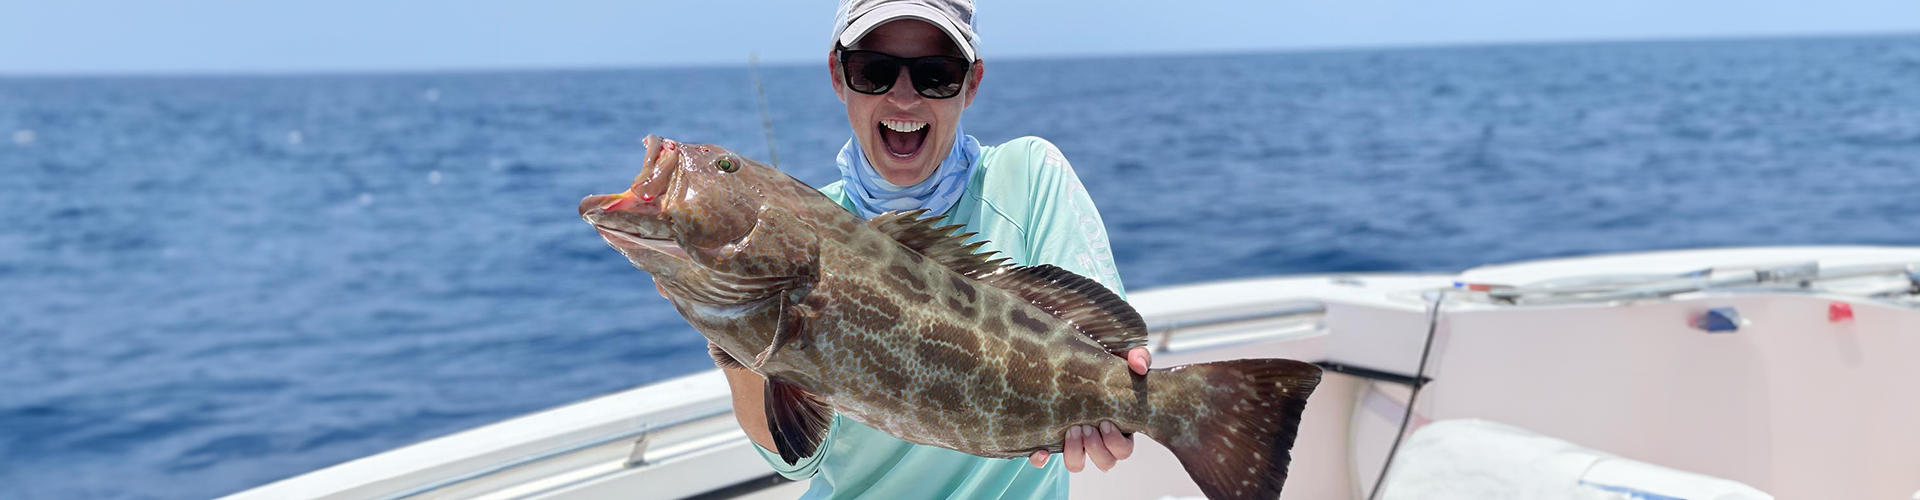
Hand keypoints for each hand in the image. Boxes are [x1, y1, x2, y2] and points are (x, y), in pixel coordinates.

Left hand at [1028, 347, 1150, 471]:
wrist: (1069, 360)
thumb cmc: (1101, 364)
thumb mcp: (1121, 357)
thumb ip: (1137, 357)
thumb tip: (1139, 366)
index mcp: (1118, 428)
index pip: (1123, 450)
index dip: (1115, 442)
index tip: (1105, 422)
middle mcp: (1097, 441)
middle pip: (1105, 462)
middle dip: (1095, 446)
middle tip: (1086, 426)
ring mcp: (1073, 442)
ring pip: (1077, 465)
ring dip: (1075, 452)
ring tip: (1071, 430)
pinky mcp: (1049, 440)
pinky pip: (1043, 460)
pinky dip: (1041, 458)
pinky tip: (1041, 449)